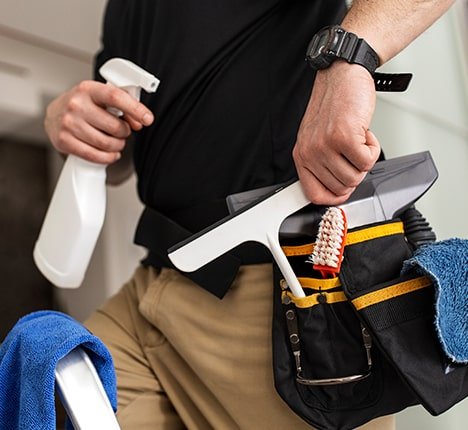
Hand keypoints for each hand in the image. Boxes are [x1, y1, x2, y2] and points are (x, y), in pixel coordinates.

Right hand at [44, 80, 153, 163]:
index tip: (148, 119)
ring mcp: (69, 123)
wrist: (55, 114)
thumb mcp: (101, 98)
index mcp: (88, 89)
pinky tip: (110, 153)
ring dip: (117, 146)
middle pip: (115, 127)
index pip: (116, 97)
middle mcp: (76, 105)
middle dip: (125, 133)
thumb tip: (140, 121)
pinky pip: (95, 156)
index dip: (135, 109)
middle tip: (122, 132)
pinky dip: (108, 157)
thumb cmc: (83, 105)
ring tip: (115, 141)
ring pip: (107, 144)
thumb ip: (123, 106)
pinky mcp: (64, 141)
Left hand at [293, 62, 380, 204]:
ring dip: (365, 159)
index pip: (315, 195)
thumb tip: (338, 191)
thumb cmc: (334, 106)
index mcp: (302, 156)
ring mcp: (325, 146)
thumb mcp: (318, 138)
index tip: (346, 190)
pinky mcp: (343, 137)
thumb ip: (323, 165)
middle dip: (355, 172)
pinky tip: (365, 133)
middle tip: (354, 151)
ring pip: (356, 177)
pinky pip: (367, 162)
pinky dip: (373, 148)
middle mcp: (310, 153)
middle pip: (342, 188)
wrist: (343, 75)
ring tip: (358, 140)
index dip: (335, 197)